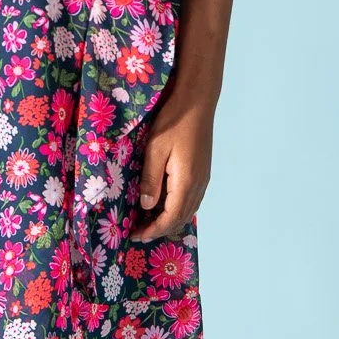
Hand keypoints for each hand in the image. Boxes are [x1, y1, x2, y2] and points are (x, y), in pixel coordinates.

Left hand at [127, 97, 212, 241]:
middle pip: (181, 218)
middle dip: (161, 229)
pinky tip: (167, 207)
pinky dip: (179, 210)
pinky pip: (192, 200)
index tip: (136, 235)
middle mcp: (198, 185)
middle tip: (140, 233)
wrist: (197, 102)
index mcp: (186, 181)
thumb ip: (151, 179)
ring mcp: (203, 179)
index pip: (170, 217)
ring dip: (170, 221)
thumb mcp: (155, 149)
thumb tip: (147, 206)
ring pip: (188, 211)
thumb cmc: (174, 121)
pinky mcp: (203, 172)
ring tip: (151, 224)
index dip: (153, 230)